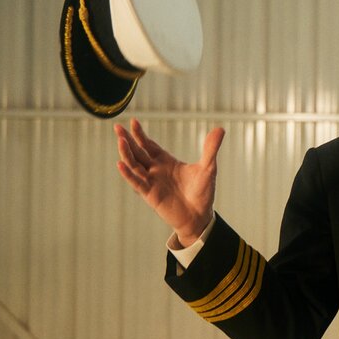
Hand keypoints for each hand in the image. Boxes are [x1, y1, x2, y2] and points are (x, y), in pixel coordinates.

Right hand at [114, 119, 224, 246]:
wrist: (200, 216)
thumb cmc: (202, 192)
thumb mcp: (208, 168)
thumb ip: (210, 149)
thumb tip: (220, 129)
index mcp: (167, 162)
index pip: (149, 145)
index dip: (141, 135)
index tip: (134, 121)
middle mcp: (156, 170)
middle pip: (138, 152)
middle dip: (128, 140)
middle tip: (117, 127)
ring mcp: (152, 182)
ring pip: (135, 165)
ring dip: (127, 154)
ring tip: (120, 141)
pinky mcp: (150, 195)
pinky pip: (137, 183)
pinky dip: (128, 174)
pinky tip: (121, 164)